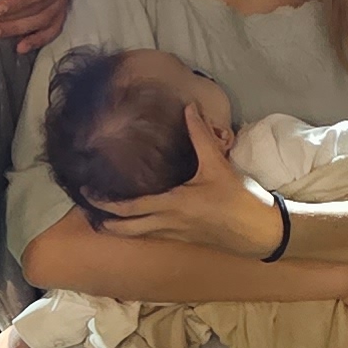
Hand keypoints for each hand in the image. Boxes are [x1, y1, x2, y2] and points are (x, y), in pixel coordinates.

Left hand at [94, 104, 287, 256]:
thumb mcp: (217, 165)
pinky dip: (138, 229)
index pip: (129, 208)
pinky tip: (135, 220)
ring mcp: (175, 234)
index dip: (105, 203)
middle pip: (125, 229)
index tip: (87, 194)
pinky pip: (152, 235)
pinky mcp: (184, 239)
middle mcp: (168, 224)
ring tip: (103, 217)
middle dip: (104, 222)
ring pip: (137, 235)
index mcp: (172, 205)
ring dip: (119, 228)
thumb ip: (200, 136)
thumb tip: (189, 108)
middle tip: (87, 210)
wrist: (260, 232)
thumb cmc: (239, 199)